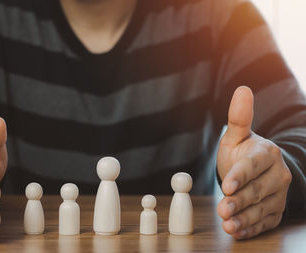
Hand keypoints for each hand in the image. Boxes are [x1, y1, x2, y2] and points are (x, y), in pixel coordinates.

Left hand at [217, 86, 291, 239]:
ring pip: (261, 209)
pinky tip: (238, 232)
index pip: (253, 166)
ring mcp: (278, 195)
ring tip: (228, 224)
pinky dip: (251, 228)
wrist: (257, 170)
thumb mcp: (237, 136)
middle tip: (222, 209)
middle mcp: (277, 175)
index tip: (226, 185)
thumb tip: (242, 89)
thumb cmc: (243, 152)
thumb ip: (238, 118)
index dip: (240, 176)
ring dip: (244, 218)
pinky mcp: (275, 211)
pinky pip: (265, 222)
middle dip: (239, 200)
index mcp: (266, 153)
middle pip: (257, 190)